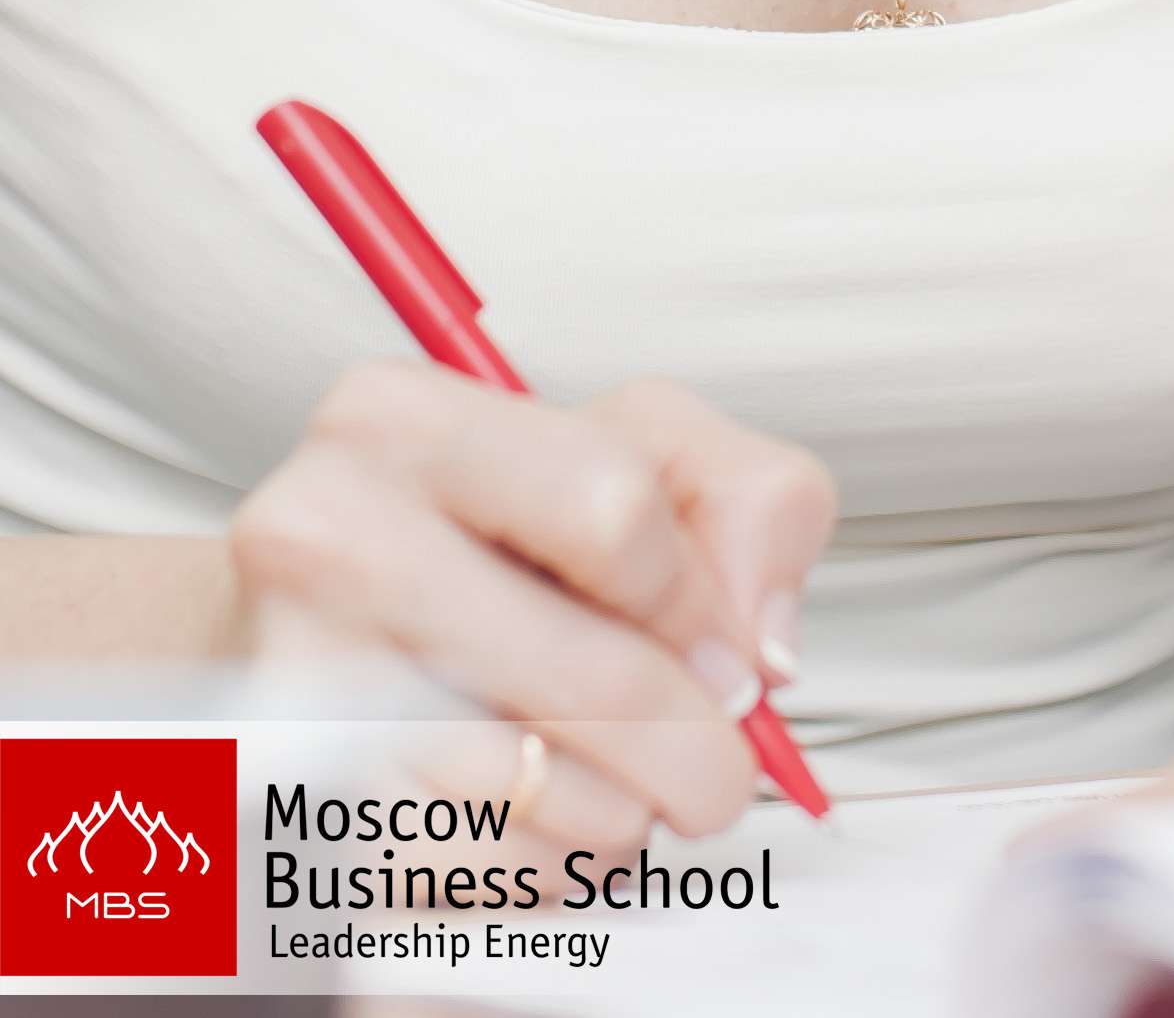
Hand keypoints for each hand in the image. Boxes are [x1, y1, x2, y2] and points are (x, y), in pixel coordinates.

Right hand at [225, 362, 836, 894]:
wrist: (313, 659)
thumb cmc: (491, 550)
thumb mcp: (638, 454)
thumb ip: (747, 498)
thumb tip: (758, 642)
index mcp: (401, 418)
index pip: (615, 509)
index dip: (697, 599)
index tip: (715, 643)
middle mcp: (321, 535)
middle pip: (600, 677)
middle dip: (693, 741)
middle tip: (709, 759)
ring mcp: (295, 685)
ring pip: (547, 793)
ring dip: (617, 809)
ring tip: (596, 770)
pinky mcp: (300, 819)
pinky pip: (486, 875)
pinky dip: (540, 866)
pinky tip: (523, 814)